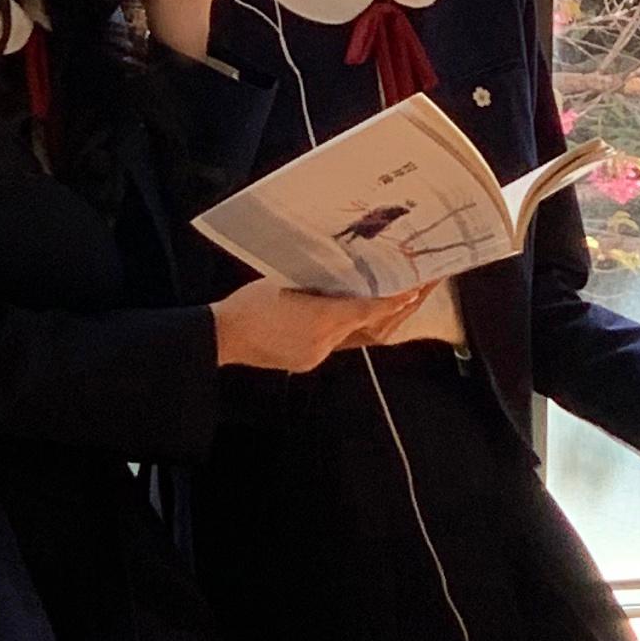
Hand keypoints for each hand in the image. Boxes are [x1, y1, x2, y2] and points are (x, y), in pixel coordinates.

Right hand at [211, 277, 427, 374]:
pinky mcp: (308, 362)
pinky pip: (336, 344)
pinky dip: (346, 329)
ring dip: (371, 320)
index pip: (368, 310)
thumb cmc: (250, 303)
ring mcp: (317, 354)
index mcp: (320, 318)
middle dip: (395, 311)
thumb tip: (344, 279)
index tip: (415, 289)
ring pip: (353, 336)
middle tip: (416, 292)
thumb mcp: (287, 282)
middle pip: (370, 328)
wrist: (223, 336)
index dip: (394, 301)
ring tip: (390, 300)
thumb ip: (319, 285)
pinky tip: (346, 314)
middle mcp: (324, 341)